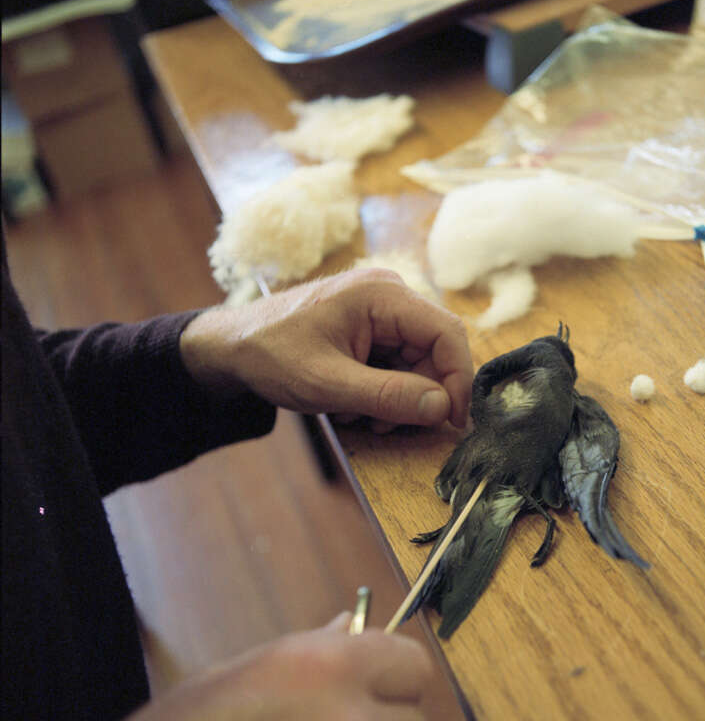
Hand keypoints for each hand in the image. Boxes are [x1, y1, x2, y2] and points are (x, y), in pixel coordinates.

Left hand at [181, 268, 472, 430]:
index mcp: (382, 294)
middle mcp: (389, 295)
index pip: (447, 333)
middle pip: (434, 351)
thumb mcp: (328, 384)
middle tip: (386, 425)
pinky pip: (398, 365)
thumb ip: (387, 397)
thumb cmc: (270, 355)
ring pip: (418, 364)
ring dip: (395, 398)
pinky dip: (382, 391)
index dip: (458, 379)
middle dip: (417, 395)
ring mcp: (381, 311)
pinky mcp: (372, 328)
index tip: (452, 421)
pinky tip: (350, 402)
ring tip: (354, 411)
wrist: (229, 347)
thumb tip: (441, 408)